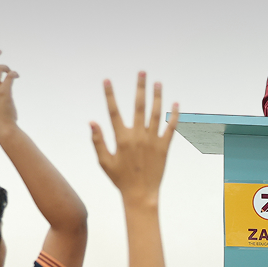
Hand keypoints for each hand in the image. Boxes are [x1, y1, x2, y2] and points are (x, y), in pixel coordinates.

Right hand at [90, 72, 178, 201]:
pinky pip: (170, 128)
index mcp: (122, 139)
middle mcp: (138, 137)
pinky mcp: (164, 147)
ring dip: (157, 97)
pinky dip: (174, 116)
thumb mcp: (104, 161)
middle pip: (139, 107)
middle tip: (142, 72)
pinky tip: (176, 104)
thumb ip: (98, 141)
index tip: (106, 80)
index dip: (109, 95)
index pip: (113, 112)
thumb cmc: (120, 179)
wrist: (140, 194)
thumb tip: (92, 122)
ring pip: (156, 114)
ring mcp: (153, 141)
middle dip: (140, 88)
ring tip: (158, 82)